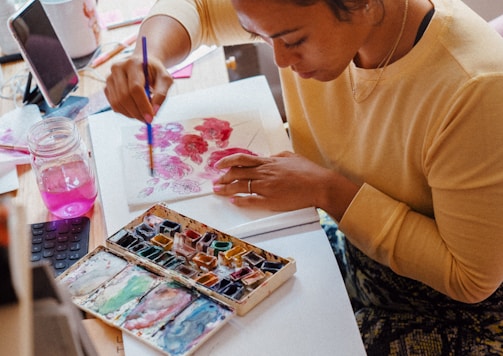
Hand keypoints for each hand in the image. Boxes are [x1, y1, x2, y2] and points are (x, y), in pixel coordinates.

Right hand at [104, 55, 172, 122]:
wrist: (143, 64)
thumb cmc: (155, 72)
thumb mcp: (165, 80)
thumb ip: (162, 94)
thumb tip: (154, 111)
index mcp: (133, 63)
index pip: (135, 88)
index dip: (143, 105)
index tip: (151, 118)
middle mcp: (118, 68)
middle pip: (124, 96)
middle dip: (137, 112)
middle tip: (147, 120)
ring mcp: (109, 78)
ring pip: (117, 103)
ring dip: (131, 114)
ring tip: (143, 115)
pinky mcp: (107, 87)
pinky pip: (114, 105)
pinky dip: (125, 112)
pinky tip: (135, 110)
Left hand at [212, 151, 335, 210]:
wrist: (320, 185)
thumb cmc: (309, 171)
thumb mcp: (291, 156)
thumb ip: (277, 156)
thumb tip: (268, 157)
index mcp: (269, 162)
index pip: (241, 160)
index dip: (226, 162)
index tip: (218, 165)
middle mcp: (264, 173)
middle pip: (236, 174)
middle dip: (222, 178)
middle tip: (215, 182)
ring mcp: (266, 187)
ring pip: (240, 187)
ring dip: (226, 189)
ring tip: (218, 192)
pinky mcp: (271, 200)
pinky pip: (251, 200)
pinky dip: (240, 201)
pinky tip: (233, 201)